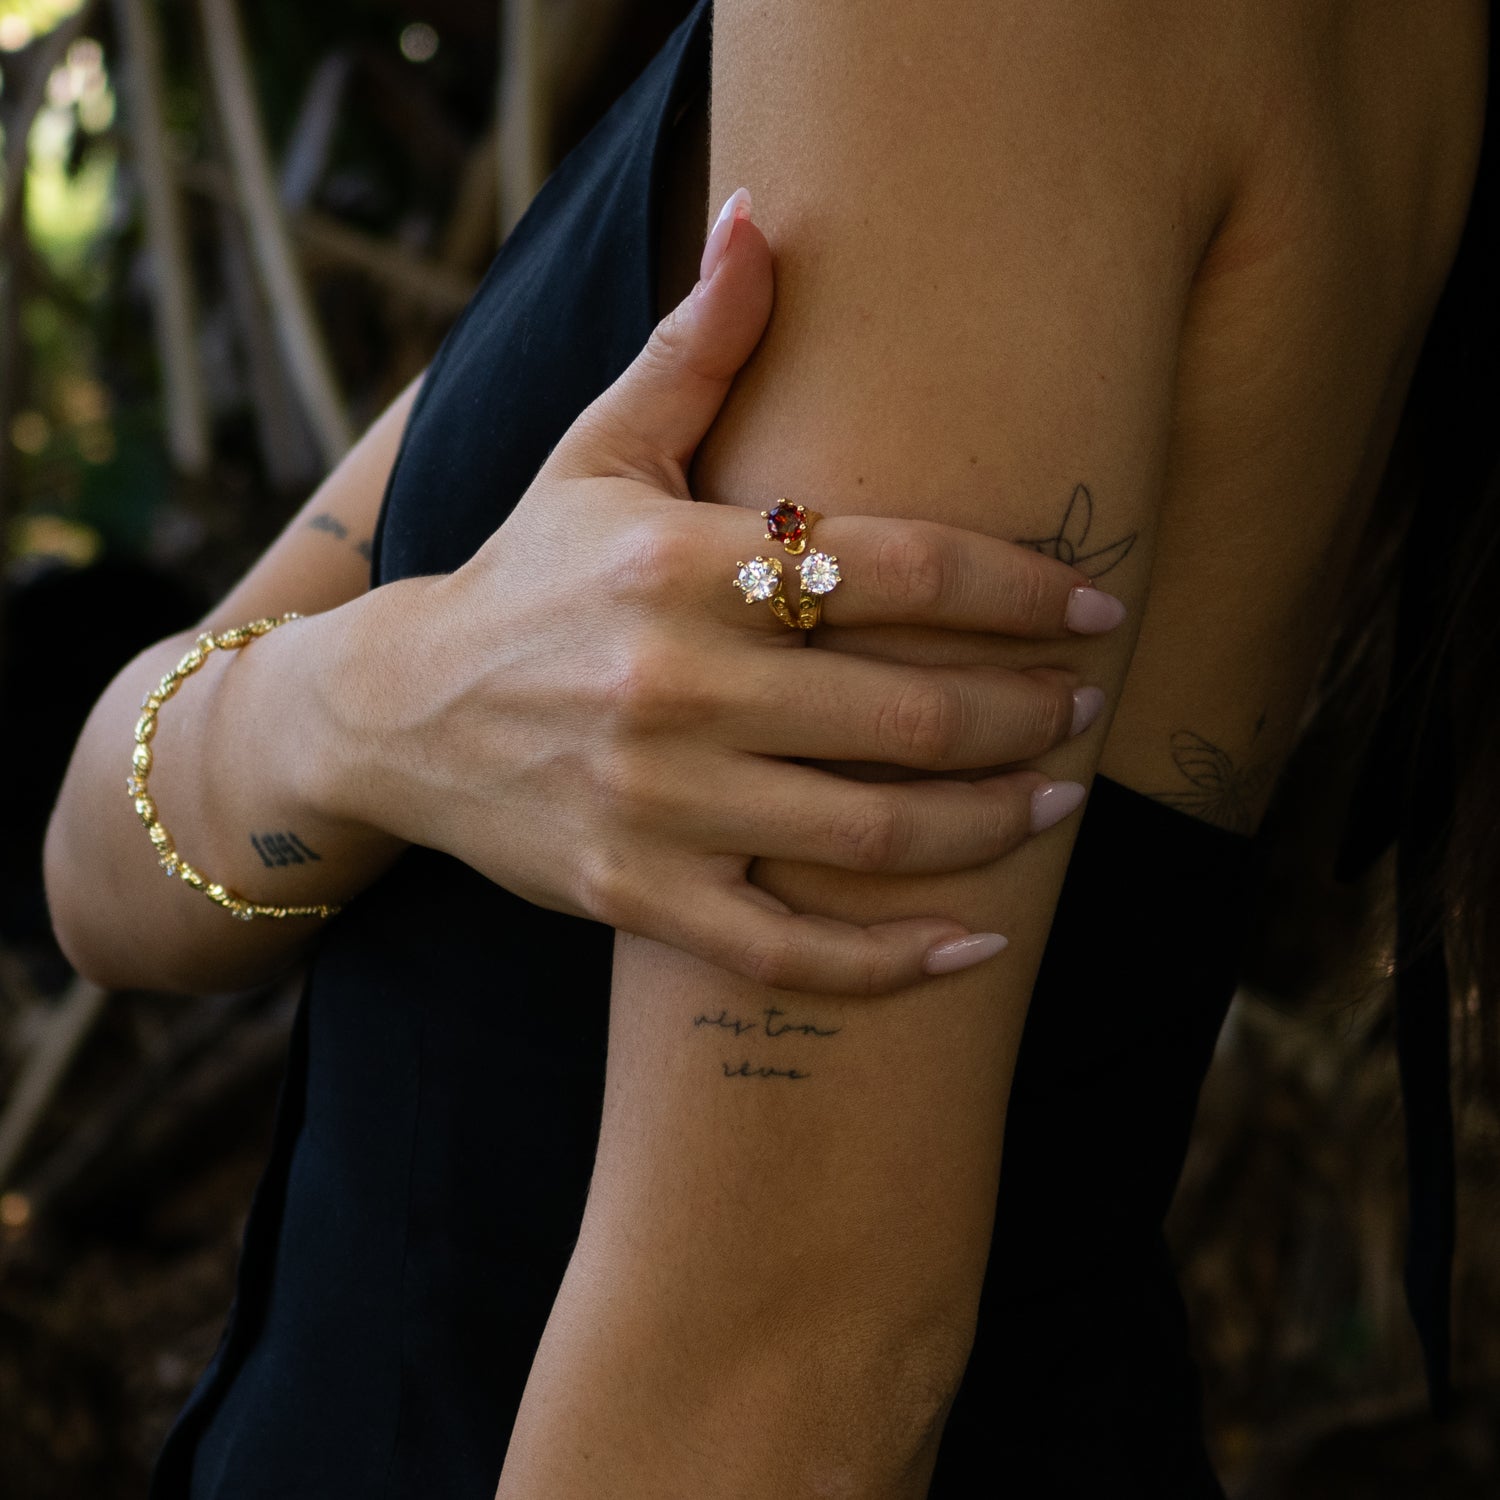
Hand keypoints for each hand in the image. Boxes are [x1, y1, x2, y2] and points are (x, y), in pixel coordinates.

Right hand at [339, 192, 1120, 994]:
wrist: (396, 714)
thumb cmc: (524, 574)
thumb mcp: (598, 450)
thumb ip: (695, 346)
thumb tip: (762, 219)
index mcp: (679, 562)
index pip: (900, 567)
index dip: (1021, 590)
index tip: (1095, 606)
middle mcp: (672, 684)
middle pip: (907, 710)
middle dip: (1024, 712)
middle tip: (1081, 708)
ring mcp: (654, 803)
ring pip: (869, 835)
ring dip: (990, 825)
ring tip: (1056, 802)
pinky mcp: (636, 895)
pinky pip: (787, 951)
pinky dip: (887, 965)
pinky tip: (971, 947)